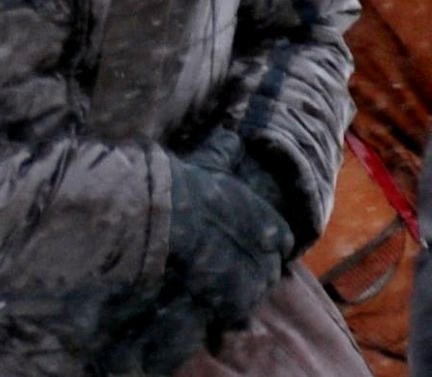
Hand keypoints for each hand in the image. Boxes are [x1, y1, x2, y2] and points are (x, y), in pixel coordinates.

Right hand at [165, 144, 290, 332]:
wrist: (162, 216)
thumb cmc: (187, 187)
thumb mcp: (210, 162)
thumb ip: (225, 150)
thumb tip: (231, 134)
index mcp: (271, 226)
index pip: (281, 242)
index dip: (265, 243)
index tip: (245, 242)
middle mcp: (268, 256)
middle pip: (270, 270)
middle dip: (253, 267)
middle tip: (226, 263)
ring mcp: (251, 282)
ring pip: (254, 291)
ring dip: (239, 286)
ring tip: (214, 279)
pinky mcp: (231, 303)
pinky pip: (234, 310)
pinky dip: (222, 304)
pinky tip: (203, 293)